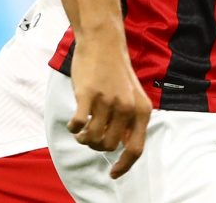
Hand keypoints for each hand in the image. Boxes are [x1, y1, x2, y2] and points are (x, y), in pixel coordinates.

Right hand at [68, 39, 151, 177]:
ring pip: (93, 139)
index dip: (124, 166)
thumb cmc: (115, 72)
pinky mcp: (88, 95)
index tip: (113, 174)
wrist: (103, 42)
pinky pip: (77, 126)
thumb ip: (130, 121)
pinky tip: (74, 122)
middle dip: (98, 145)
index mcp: (141, 109)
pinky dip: (74, 129)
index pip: (135, 149)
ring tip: (82, 129)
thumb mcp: (132, 96)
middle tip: (91, 134)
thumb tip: (124, 150)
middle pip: (110, 146)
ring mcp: (107, 101)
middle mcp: (127, 107)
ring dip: (84, 138)